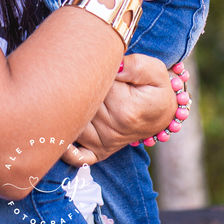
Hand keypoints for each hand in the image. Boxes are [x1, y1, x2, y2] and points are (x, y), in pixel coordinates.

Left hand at [60, 54, 174, 165]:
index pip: (94, 84)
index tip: (96, 66)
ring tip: (66, 95)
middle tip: (77, 77)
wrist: (162, 113)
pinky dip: (67, 150)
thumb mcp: (154, 70)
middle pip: (79, 103)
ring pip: (73, 123)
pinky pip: (78, 157)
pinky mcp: (99, 150)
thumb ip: (135, 66)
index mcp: (124, 108)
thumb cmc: (155, 89)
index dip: (92, 70)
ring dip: (65, 110)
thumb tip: (114, 66)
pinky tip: (61, 136)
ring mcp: (104, 141)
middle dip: (75, 87)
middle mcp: (111, 128)